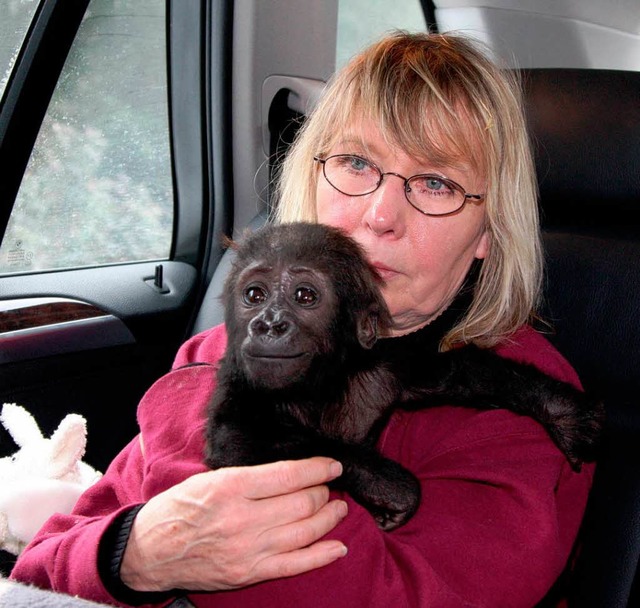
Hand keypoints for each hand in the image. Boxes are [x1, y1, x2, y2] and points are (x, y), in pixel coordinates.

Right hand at [120, 457, 347, 591]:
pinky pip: (296, 565)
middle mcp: (243, 519)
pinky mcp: (249, 573)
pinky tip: (338, 547)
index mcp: (231, 487)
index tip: (334, 465)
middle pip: (302, 503)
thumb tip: (292, 472)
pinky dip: (322, 555)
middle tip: (329, 486)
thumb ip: (251, 476)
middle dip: (323, 492)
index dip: (318, 469)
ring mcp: (248, 550)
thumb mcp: (211, 478)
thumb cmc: (180, 507)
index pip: (289, 475)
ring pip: (305, 532)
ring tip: (338, 509)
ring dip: (328, 519)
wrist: (150, 551)